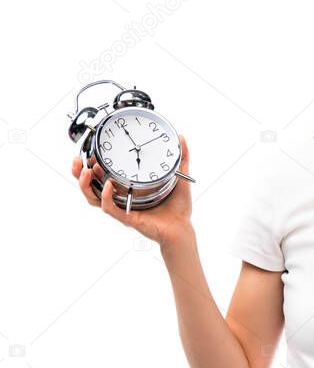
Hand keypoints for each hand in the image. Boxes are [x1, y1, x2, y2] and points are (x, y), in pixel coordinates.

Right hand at [71, 134, 193, 247]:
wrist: (183, 229)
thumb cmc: (178, 208)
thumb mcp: (178, 178)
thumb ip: (180, 158)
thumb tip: (181, 138)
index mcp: (128, 189)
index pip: (103, 176)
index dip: (92, 164)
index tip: (89, 152)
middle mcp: (121, 199)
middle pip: (91, 187)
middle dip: (79, 174)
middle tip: (78, 161)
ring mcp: (122, 209)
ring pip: (94, 199)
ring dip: (86, 185)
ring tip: (86, 171)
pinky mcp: (127, 218)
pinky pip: (110, 208)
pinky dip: (106, 197)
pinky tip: (107, 186)